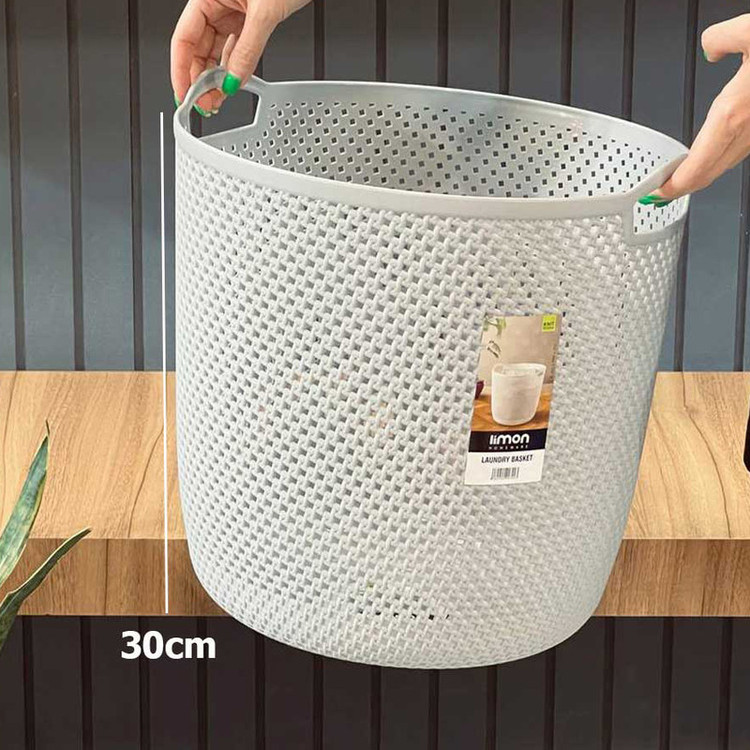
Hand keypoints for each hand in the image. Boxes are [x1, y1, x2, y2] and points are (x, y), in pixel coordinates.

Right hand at [170, 0, 310, 115]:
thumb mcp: (264, 13)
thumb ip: (248, 49)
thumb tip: (233, 79)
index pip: (183, 38)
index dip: (181, 69)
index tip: (184, 94)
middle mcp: (215, 4)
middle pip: (198, 49)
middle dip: (200, 79)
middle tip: (205, 104)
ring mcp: (232, 13)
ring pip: (216, 52)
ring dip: (216, 78)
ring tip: (217, 100)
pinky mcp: (248, 21)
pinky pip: (235, 49)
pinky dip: (234, 67)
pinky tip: (233, 83)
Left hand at [643, 14, 749, 205]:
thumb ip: (721, 39)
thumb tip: (711, 48)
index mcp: (734, 114)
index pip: (696, 166)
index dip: (673, 186)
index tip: (656, 193)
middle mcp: (748, 130)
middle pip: (709, 173)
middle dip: (683, 186)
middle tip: (662, 192)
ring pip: (727, 163)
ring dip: (703, 173)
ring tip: (681, 175)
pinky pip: (741, 149)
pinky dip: (721, 157)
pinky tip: (716, 150)